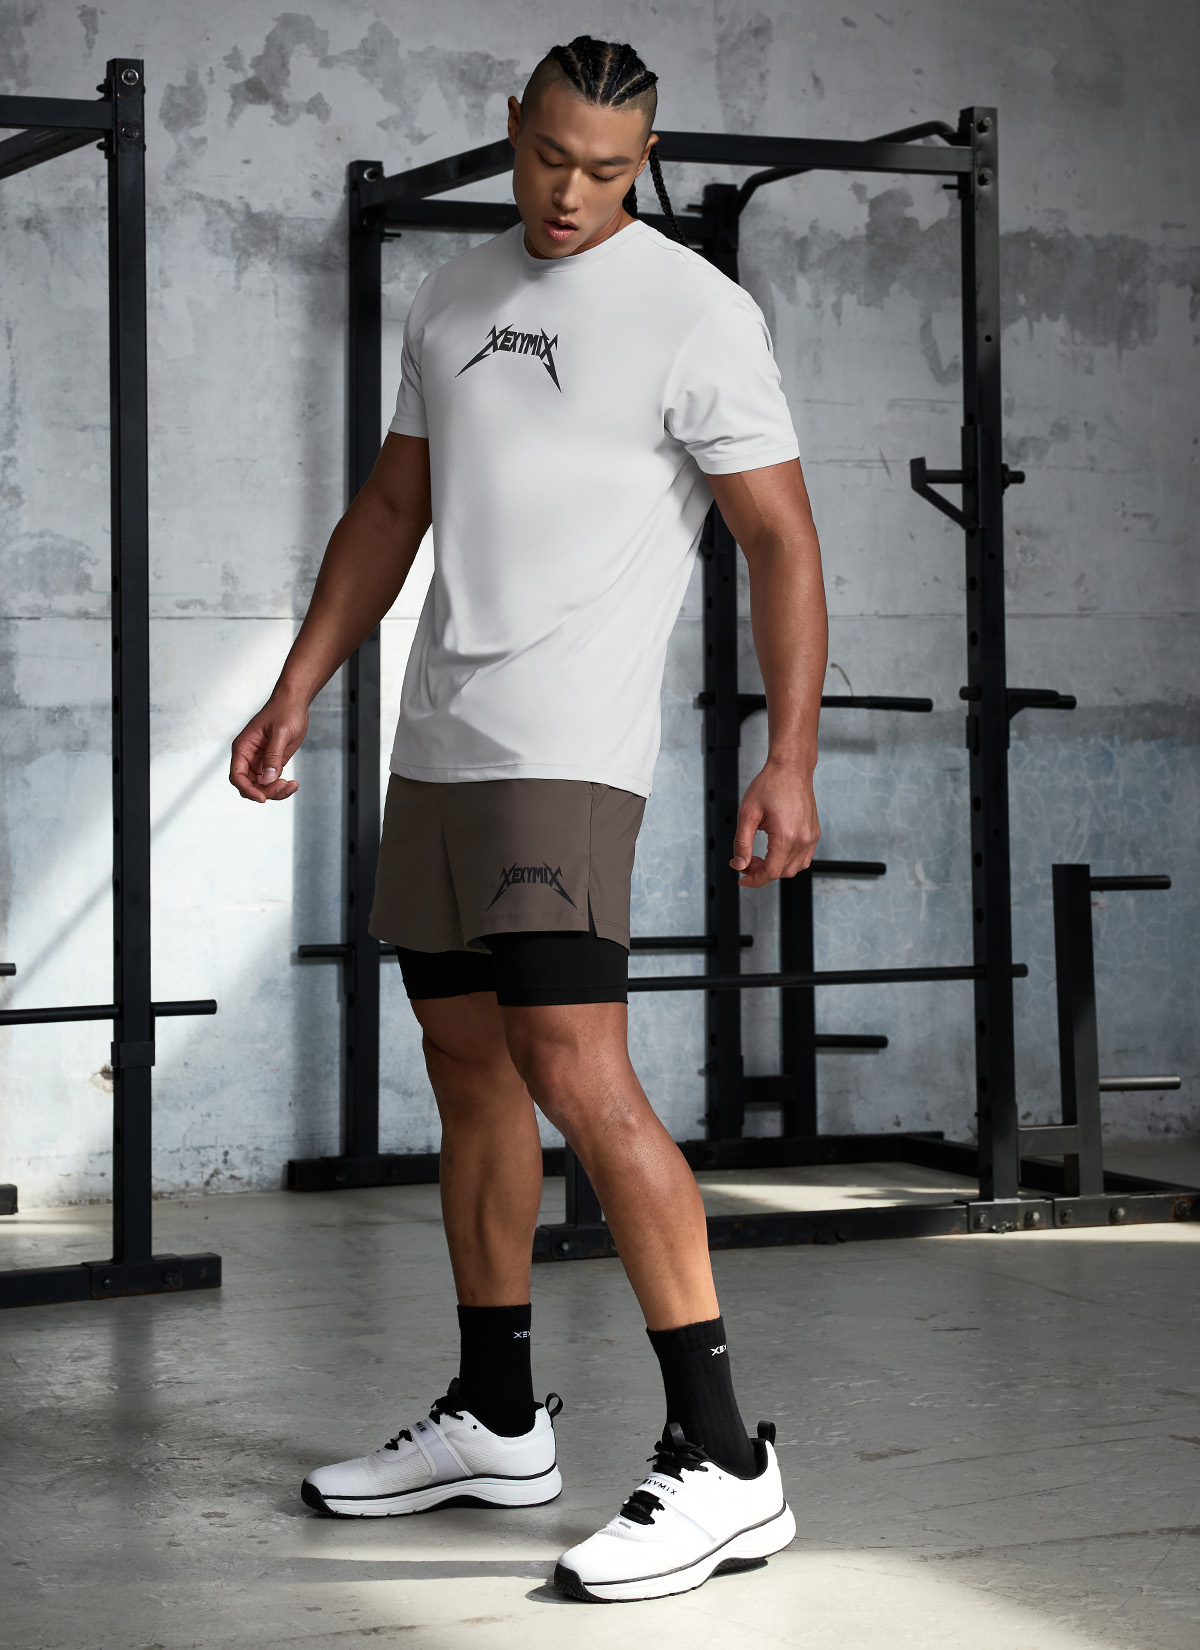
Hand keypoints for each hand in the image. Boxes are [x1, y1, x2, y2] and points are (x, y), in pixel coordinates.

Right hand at [229, 692, 308, 802]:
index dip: (247, 789)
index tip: (262, 798)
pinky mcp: (272, 762)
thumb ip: (273, 756)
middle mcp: (248, 756)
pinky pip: (271, 781)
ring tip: (292, 785)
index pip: (237, 775)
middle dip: (265, 792)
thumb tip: (268, 779)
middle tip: (284, 786)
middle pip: (249, 785)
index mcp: (243, 747)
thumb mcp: (280, 732)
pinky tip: (293, 784)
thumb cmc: (285, 711)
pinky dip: (280, 787)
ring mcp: (260, 761)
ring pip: (261, 786)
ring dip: (275, 791)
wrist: (295, 702)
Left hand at [729, 760, 819, 886]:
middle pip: (782, 873)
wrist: (791, 769)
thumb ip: (742, 843)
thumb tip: (740, 865)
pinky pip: (804, 858)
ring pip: (794, 868)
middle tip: (746, 862)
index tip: (741, 876)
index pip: (771, 872)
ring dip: (775, 868)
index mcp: (786, 836)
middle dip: (761, 873)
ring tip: (759, 857)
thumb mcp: (747, 813)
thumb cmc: (770, 785)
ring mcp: (811, 837)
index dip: (754, 879)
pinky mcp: (814, 833)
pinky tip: (775, 852)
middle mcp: (803, 839)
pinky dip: (789, 862)